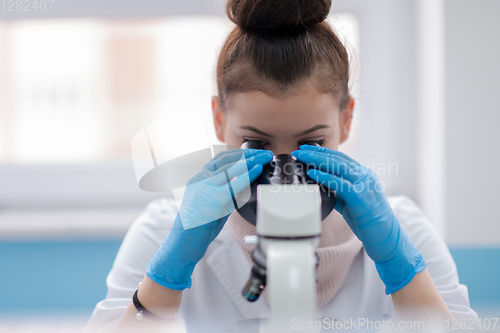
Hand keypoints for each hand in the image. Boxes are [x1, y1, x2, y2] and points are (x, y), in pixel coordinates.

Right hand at [146, 148, 273, 289]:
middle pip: (227, 160)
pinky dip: (247, 175)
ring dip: (250, 161)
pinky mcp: (213, 199)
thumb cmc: (199, 225)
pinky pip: (233, 184)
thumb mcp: (211, 201)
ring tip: (265, 158)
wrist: (184, 242)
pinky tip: (257, 170)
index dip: (239, 154)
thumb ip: (225, 192)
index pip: (220, 159)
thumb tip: (243, 185)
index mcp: (199, 178)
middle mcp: (200, 179)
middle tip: (264, 154)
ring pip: (230, 169)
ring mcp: (205, 188)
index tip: (253, 153)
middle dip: (248, 154)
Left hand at [291, 145, 425, 293]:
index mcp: (363, 174)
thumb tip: (318, 184)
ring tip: (302, 157)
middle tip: (300, 150)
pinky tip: (313, 173)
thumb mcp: (350, 199)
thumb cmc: (367, 219)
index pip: (340, 157)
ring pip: (338, 166)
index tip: (307, 149)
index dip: (323, 151)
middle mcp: (365, 176)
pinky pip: (339, 184)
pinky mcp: (360, 197)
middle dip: (316, 152)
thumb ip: (338, 190)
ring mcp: (364, 185)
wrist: (385, 236)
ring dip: (317, 160)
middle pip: (338, 159)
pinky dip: (325, 177)